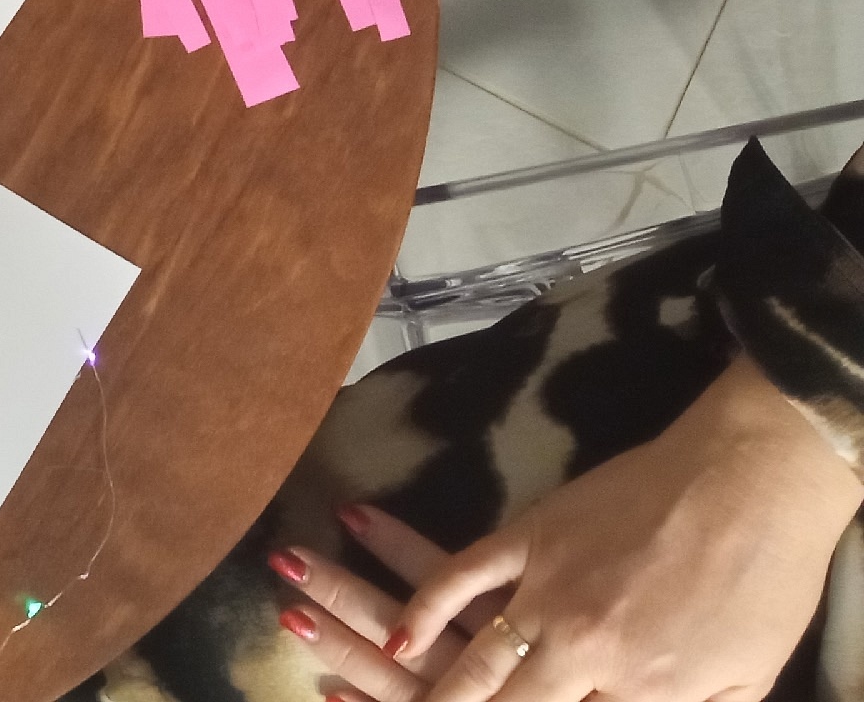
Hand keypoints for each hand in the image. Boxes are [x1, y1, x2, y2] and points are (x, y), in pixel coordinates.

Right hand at [283, 355, 861, 701]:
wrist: (754, 479)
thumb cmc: (766, 581)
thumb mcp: (742, 679)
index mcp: (641, 691)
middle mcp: (581, 651)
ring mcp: (546, 590)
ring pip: (472, 660)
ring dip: (429, 689)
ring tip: (391, 698)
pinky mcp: (528, 537)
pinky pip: (459, 576)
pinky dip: (421, 610)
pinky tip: (395, 642)